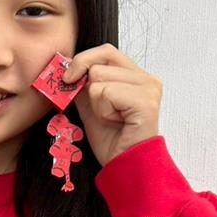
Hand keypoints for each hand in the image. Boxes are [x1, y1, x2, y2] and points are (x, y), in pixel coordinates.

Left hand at [61, 43, 161, 167]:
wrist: (122, 165)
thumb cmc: (111, 140)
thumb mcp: (90, 105)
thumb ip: (83, 84)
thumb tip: (67, 68)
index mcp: (136, 76)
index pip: (105, 51)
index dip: (83, 61)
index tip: (68, 79)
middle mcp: (147, 78)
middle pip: (101, 60)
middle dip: (89, 86)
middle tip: (100, 109)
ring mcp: (149, 88)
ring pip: (99, 77)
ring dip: (97, 103)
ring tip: (111, 118)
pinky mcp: (145, 101)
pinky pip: (106, 92)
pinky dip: (103, 110)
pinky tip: (116, 122)